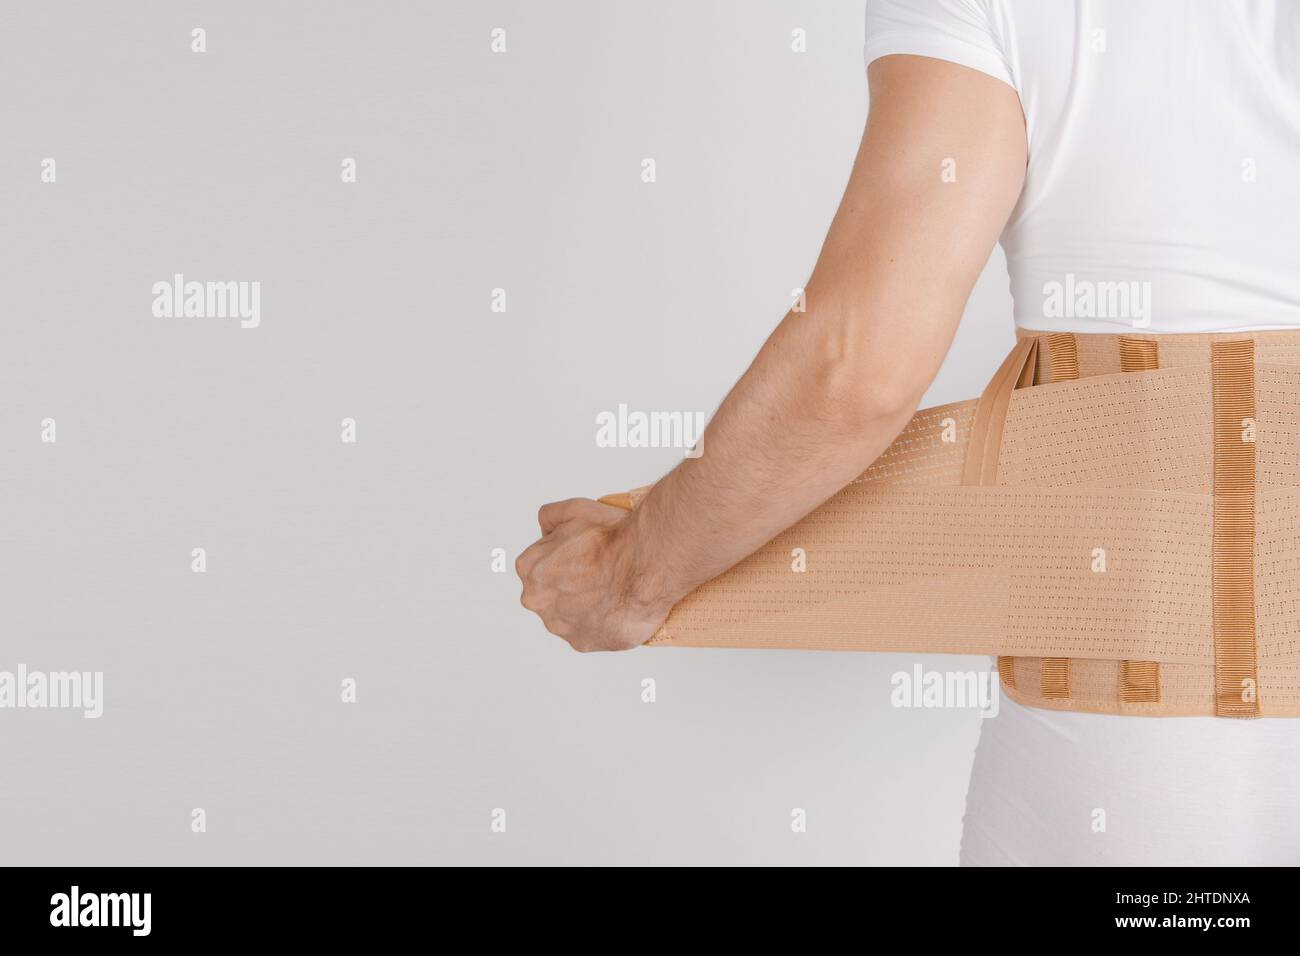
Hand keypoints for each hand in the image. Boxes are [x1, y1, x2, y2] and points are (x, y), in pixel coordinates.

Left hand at [517, 498, 670, 651]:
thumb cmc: (613, 539)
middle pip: (551, 593)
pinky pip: (589, 634)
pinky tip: (616, 609)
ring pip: (569, 616)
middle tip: (600, 573)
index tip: (585, 556)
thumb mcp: (575, 509)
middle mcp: (538, 601)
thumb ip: (549, 516)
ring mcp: (560, 625)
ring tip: (612, 592)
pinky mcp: (582, 642)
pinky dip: (601, 624)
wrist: (646, 565)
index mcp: (530, 569)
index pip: (541, 565)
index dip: (565, 558)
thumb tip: (545, 530)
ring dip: (585, 607)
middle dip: (570, 585)